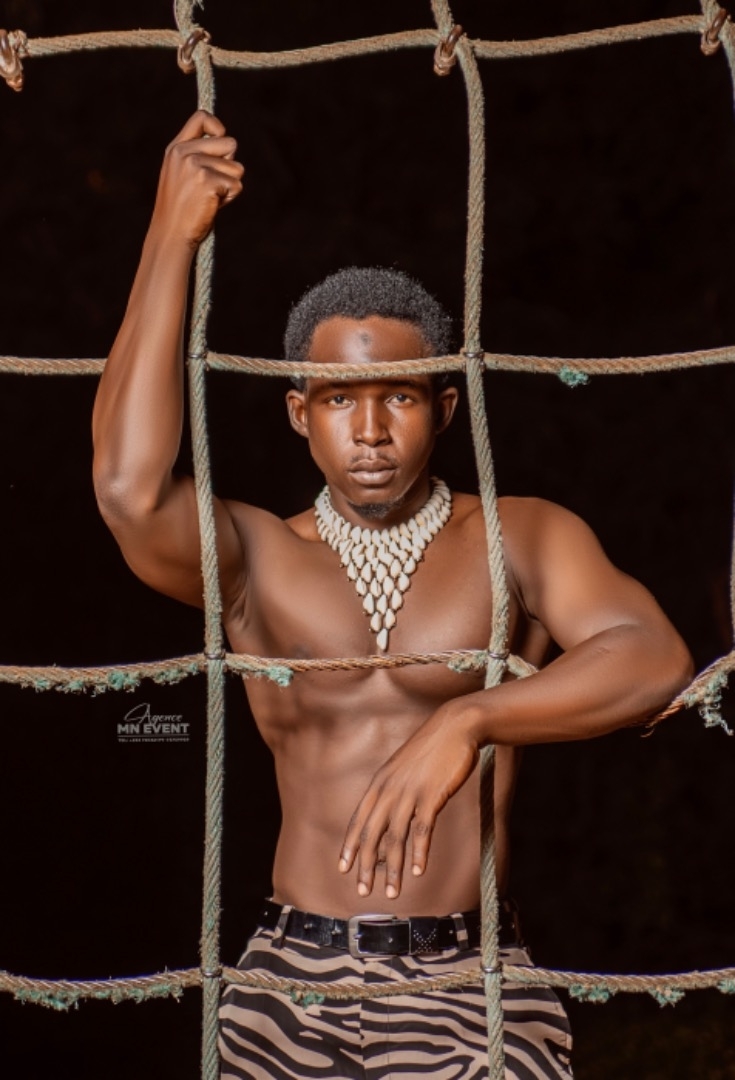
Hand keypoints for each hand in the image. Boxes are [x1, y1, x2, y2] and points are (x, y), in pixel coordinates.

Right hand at [150, 111, 243, 249]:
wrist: (171, 235)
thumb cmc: (181, 209)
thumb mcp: (183, 175)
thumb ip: (200, 156)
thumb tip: (231, 145)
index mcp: (176, 148)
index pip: (202, 117)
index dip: (218, 128)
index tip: (221, 148)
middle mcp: (184, 152)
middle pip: (230, 144)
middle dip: (229, 165)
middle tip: (213, 184)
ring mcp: (195, 165)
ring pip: (237, 168)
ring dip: (230, 186)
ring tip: (209, 198)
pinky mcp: (207, 181)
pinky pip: (236, 186)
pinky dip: (230, 198)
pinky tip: (212, 206)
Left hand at [338, 708, 478, 898]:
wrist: (455, 726)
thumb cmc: (431, 748)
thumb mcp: (404, 766)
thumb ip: (394, 788)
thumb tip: (390, 812)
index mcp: (380, 782)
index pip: (359, 819)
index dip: (350, 845)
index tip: (343, 868)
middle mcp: (389, 789)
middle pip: (372, 833)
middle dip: (366, 865)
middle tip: (363, 891)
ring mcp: (409, 792)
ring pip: (395, 837)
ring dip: (392, 868)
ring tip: (391, 892)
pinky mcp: (431, 795)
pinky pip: (422, 829)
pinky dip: (419, 852)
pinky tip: (418, 870)